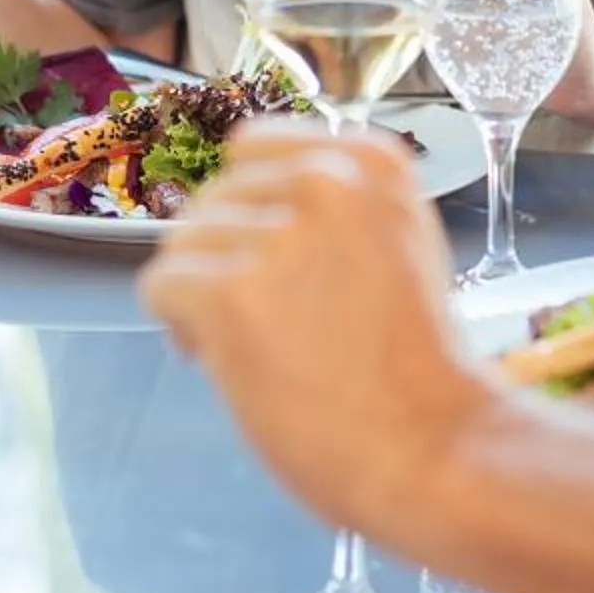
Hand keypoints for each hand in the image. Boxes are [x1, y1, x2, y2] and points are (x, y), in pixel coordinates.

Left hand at [139, 122, 494, 531]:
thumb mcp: (399, 246)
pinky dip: (181, 328)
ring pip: (182, 244)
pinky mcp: (229, 294)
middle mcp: (324, 180)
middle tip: (268, 319)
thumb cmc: (418, 369)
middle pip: (214, 198)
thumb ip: (337, 212)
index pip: (253, 146)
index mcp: (371, 162)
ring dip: (202, 295)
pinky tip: (223, 361)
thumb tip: (250, 210)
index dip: (251, 209)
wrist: (432, 446)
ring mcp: (275, 236)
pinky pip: (161, 287)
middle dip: (226, 257)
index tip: (274, 257)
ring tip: (254, 346)